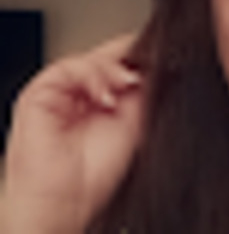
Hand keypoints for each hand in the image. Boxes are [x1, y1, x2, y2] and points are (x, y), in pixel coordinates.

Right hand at [2, 34, 145, 232]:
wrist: (64, 202)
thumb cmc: (92, 176)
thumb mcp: (133, 124)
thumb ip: (141, 92)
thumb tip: (155, 67)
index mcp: (100, 101)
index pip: (118, 67)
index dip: (136, 61)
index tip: (156, 61)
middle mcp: (79, 95)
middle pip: (106, 59)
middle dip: (126, 64)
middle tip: (139, 76)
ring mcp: (59, 92)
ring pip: (89, 59)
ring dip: (111, 69)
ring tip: (125, 85)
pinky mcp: (39, 93)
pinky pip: (67, 67)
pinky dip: (91, 74)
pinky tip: (104, 95)